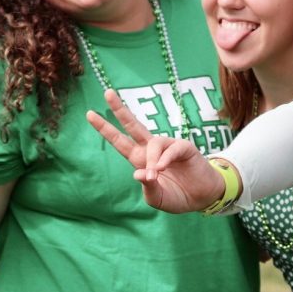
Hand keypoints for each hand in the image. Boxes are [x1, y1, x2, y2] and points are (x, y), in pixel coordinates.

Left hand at [86, 89, 225, 212]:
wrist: (202, 198)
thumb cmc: (178, 196)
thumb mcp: (157, 198)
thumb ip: (147, 187)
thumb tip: (138, 173)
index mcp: (140, 159)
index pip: (120, 141)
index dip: (105, 129)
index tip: (89, 114)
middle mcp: (152, 149)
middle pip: (133, 125)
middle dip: (120, 110)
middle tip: (107, 93)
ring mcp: (168, 146)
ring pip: (153, 143)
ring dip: (151, 159)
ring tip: (156, 175)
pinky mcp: (184, 147)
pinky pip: (171, 148)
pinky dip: (165, 158)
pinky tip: (162, 168)